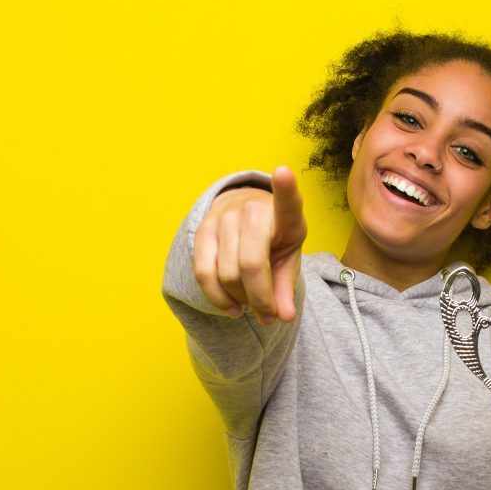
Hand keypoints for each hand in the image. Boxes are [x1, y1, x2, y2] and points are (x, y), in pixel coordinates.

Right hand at [193, 165, 306, 323]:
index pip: (287, 200)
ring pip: (227, 276)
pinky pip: (204, 274)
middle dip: (260, 300)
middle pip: (250, 265)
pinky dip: (219, 299)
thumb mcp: (288, 259)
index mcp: (284, 215)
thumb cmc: (274, 240)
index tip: (283, 172)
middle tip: (269, 314)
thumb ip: (286, 288)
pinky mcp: (202, 231)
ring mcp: (224, 218)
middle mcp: (252, 210)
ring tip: (252, 304)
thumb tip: (284, 317)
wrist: (243, 213)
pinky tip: (233, 307)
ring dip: (241, 300)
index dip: (285, 188)